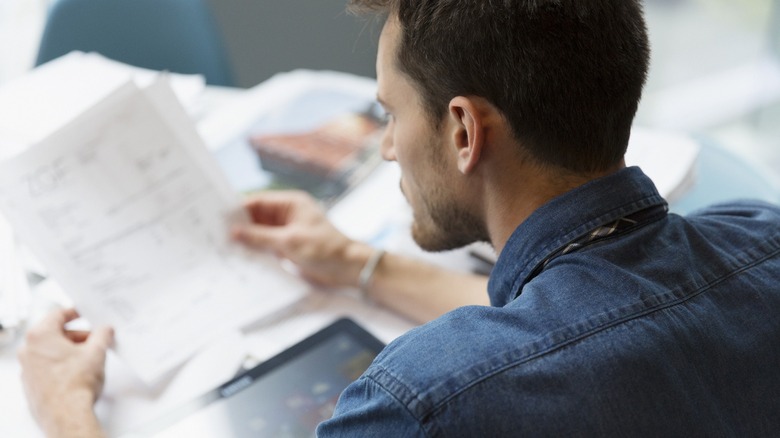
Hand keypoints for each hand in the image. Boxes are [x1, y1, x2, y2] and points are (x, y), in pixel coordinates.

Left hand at [18, 308, 112, 436]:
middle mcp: (28, 350)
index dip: (75, 312)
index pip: (57, 314)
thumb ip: (103, 334)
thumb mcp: (97, 352)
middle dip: (76, 335)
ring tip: (89, 358)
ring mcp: (27, 369)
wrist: (67, 415)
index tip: (84, 313)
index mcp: (40, 336)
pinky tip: (77, 372)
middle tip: (94, 339)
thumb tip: (106, 330)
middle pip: (54, 333)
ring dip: (69, 350)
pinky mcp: (31, 384)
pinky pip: (46, 366)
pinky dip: (61, 365)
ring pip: (50, 351)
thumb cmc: (75, 385)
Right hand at [231, 190, 371, 287]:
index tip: (217, 218)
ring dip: (245, 241)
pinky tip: (240, 258)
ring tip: (221, 248)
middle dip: (238, 227)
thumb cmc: (326, 250)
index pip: (257, 202)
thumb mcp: (290, 242)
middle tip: (214, 235)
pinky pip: (266, 247)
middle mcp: (287, 215)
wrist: (349, 269)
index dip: (237, 209)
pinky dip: (254, 252)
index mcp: (290, 204)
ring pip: (259, 234)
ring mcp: (287, 232)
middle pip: (256, 218)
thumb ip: (260, 237)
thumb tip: (234, 232)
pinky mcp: (287, 248)